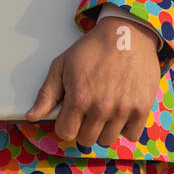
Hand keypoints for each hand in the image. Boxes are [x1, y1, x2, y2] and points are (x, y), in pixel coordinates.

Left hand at [25, 15, 161, 147]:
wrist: (127, 33)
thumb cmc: (93, 48)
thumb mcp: (63, 65)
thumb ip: (47, 94)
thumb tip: (31, 116)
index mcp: (79, 98)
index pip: (66, 133)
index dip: (66, 124)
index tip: (71, 115)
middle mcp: (101, 108)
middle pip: (86, 140)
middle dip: (84, 127)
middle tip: (88, 109)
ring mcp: (123, 110)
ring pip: (107, 140)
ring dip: (104, 128)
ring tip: (105, 108)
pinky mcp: (142, 109)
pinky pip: (131, 135)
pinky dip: (125, 127)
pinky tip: (121, 111)